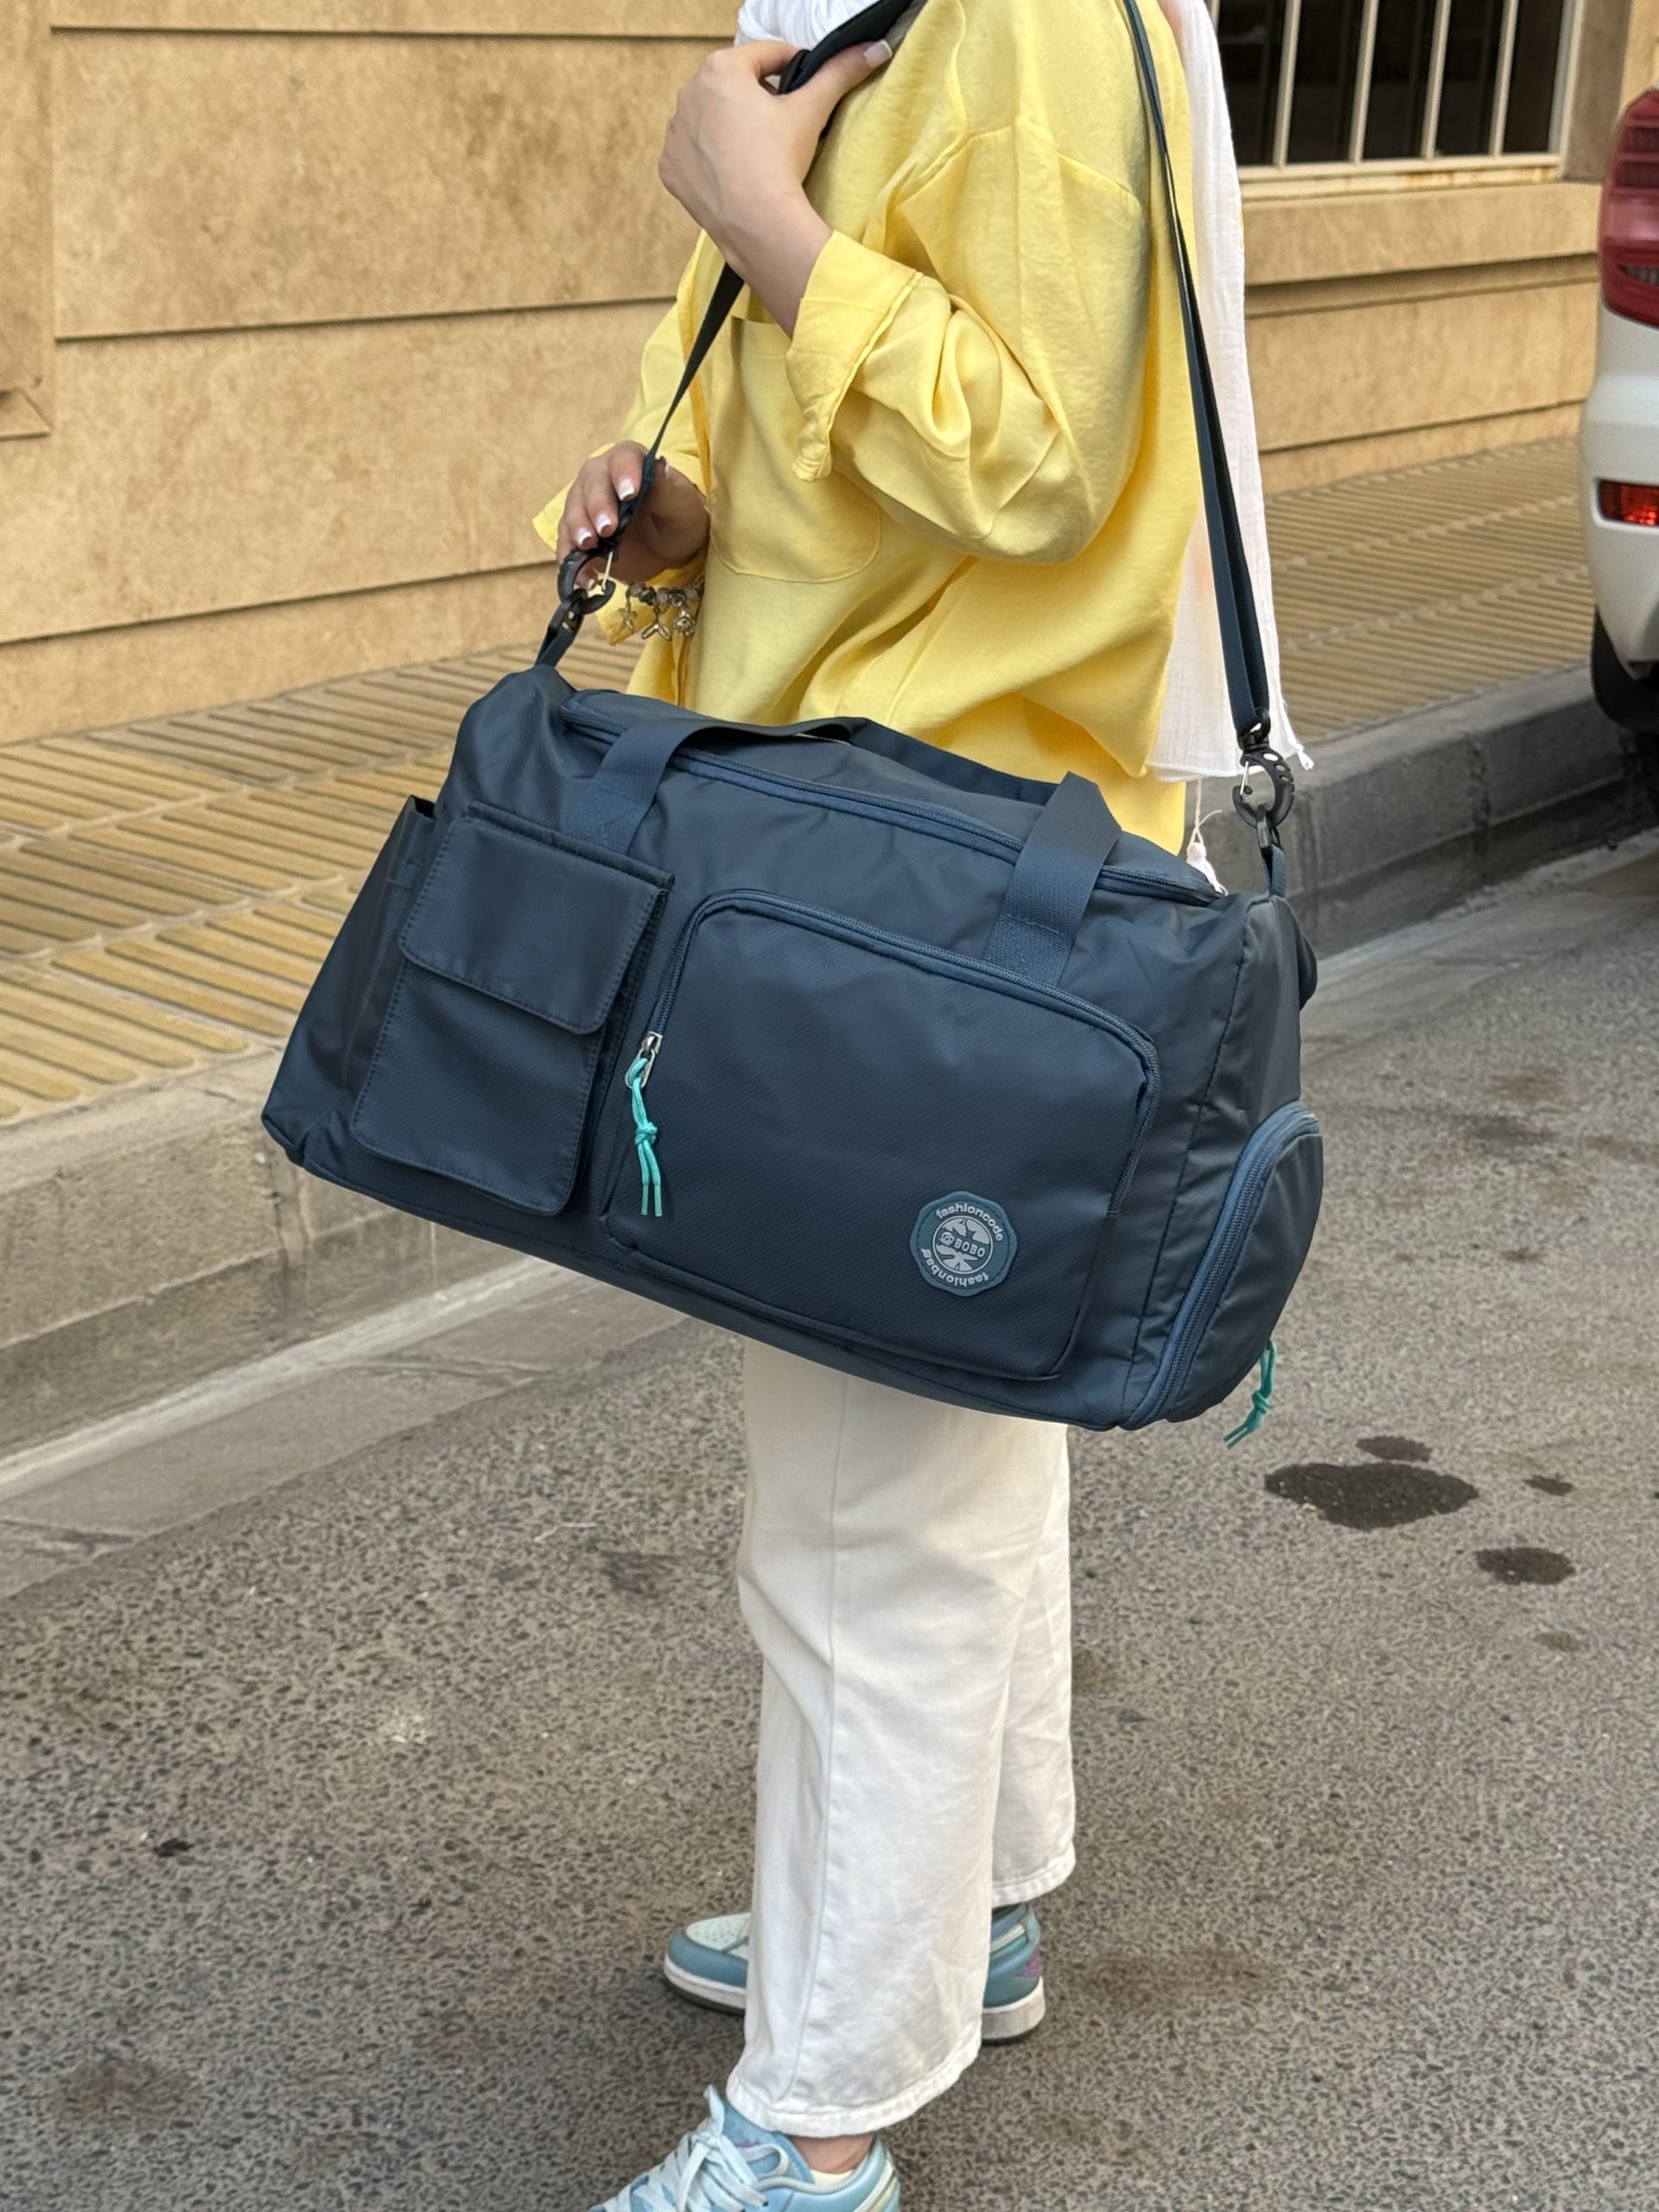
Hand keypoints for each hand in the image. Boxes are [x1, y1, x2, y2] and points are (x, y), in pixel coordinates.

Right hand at [555, 442, 709, 586]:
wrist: (666, 546)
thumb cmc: (677, 517)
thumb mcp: (682, 504)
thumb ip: (667, 488)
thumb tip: (658, 466)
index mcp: (629, 461)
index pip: (623, 459)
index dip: (624, 474)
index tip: (629, 494)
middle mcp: (601, 477)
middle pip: (592, 485)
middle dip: (597, 507)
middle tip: (607, 528)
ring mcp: (585, 505)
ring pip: (573, 512)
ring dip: (578, 530)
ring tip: (588, 546)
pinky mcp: (579, 534)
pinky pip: (567, 544)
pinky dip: (571, 561)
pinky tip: (585, 578)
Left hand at [659, 37, 891, 331]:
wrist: (755, 224)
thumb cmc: (779, 161)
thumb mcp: (811, 110)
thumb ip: (839, 73)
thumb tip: (874, 49)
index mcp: (721, 68)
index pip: (765, 56)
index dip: (792, 66)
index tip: (805, 82)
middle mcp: (689, 93)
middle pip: (734, 85)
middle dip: (758, 97)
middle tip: (783, 123)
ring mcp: (675, 133)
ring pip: (710, 118)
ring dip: (731, 125)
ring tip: (758, 151)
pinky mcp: (669, 168)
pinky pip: (692, 153)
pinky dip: (710, 158)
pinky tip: (733, 171)